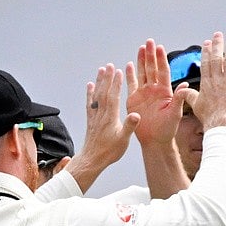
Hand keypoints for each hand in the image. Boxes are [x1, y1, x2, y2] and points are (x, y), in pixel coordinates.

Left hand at [65, 64, 139, 191]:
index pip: (113, 97)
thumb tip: (136, 115)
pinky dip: (89, 93)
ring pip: (96, 96)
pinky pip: (89, 103)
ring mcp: (94, 117)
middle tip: (109, 65)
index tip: (118, 72)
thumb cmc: (109, 152)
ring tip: (101, 70)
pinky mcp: (90, 120)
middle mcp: (101, 115)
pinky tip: (89, 85)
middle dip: (107, 78)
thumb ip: (129, 126)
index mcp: (111, 118)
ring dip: (99, 82)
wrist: (92, 160)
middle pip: (104, 92)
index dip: (116, 84)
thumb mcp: (123, 140)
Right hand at [125, 39, 188, 146]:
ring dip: (141, 61)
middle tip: (149, 42)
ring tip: (141, 48)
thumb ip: (179, 99)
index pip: (163, 71)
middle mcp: (154, 90)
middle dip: (151, 55)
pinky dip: (129, 75)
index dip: (161, 59)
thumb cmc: (167, 129)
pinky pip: (131, 85)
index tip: (159, 47)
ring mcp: (144, 94)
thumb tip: (185, 85)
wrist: (155, 140)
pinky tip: (128, 65)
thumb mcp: (175, 113)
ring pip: (142, 73)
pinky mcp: (134, 100)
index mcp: (165, 91)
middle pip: (152, 68)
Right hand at [186, 31, 225, 130]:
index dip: (206, 52)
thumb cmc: (208, 118)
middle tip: (218, 34)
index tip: (206, 43)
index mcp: (206, 84)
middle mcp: (216, 80)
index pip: (205, 64)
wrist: (220, 124)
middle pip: (216, 58)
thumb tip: (181, 90)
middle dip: (217, 45)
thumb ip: (189, 96)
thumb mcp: (196, 106)